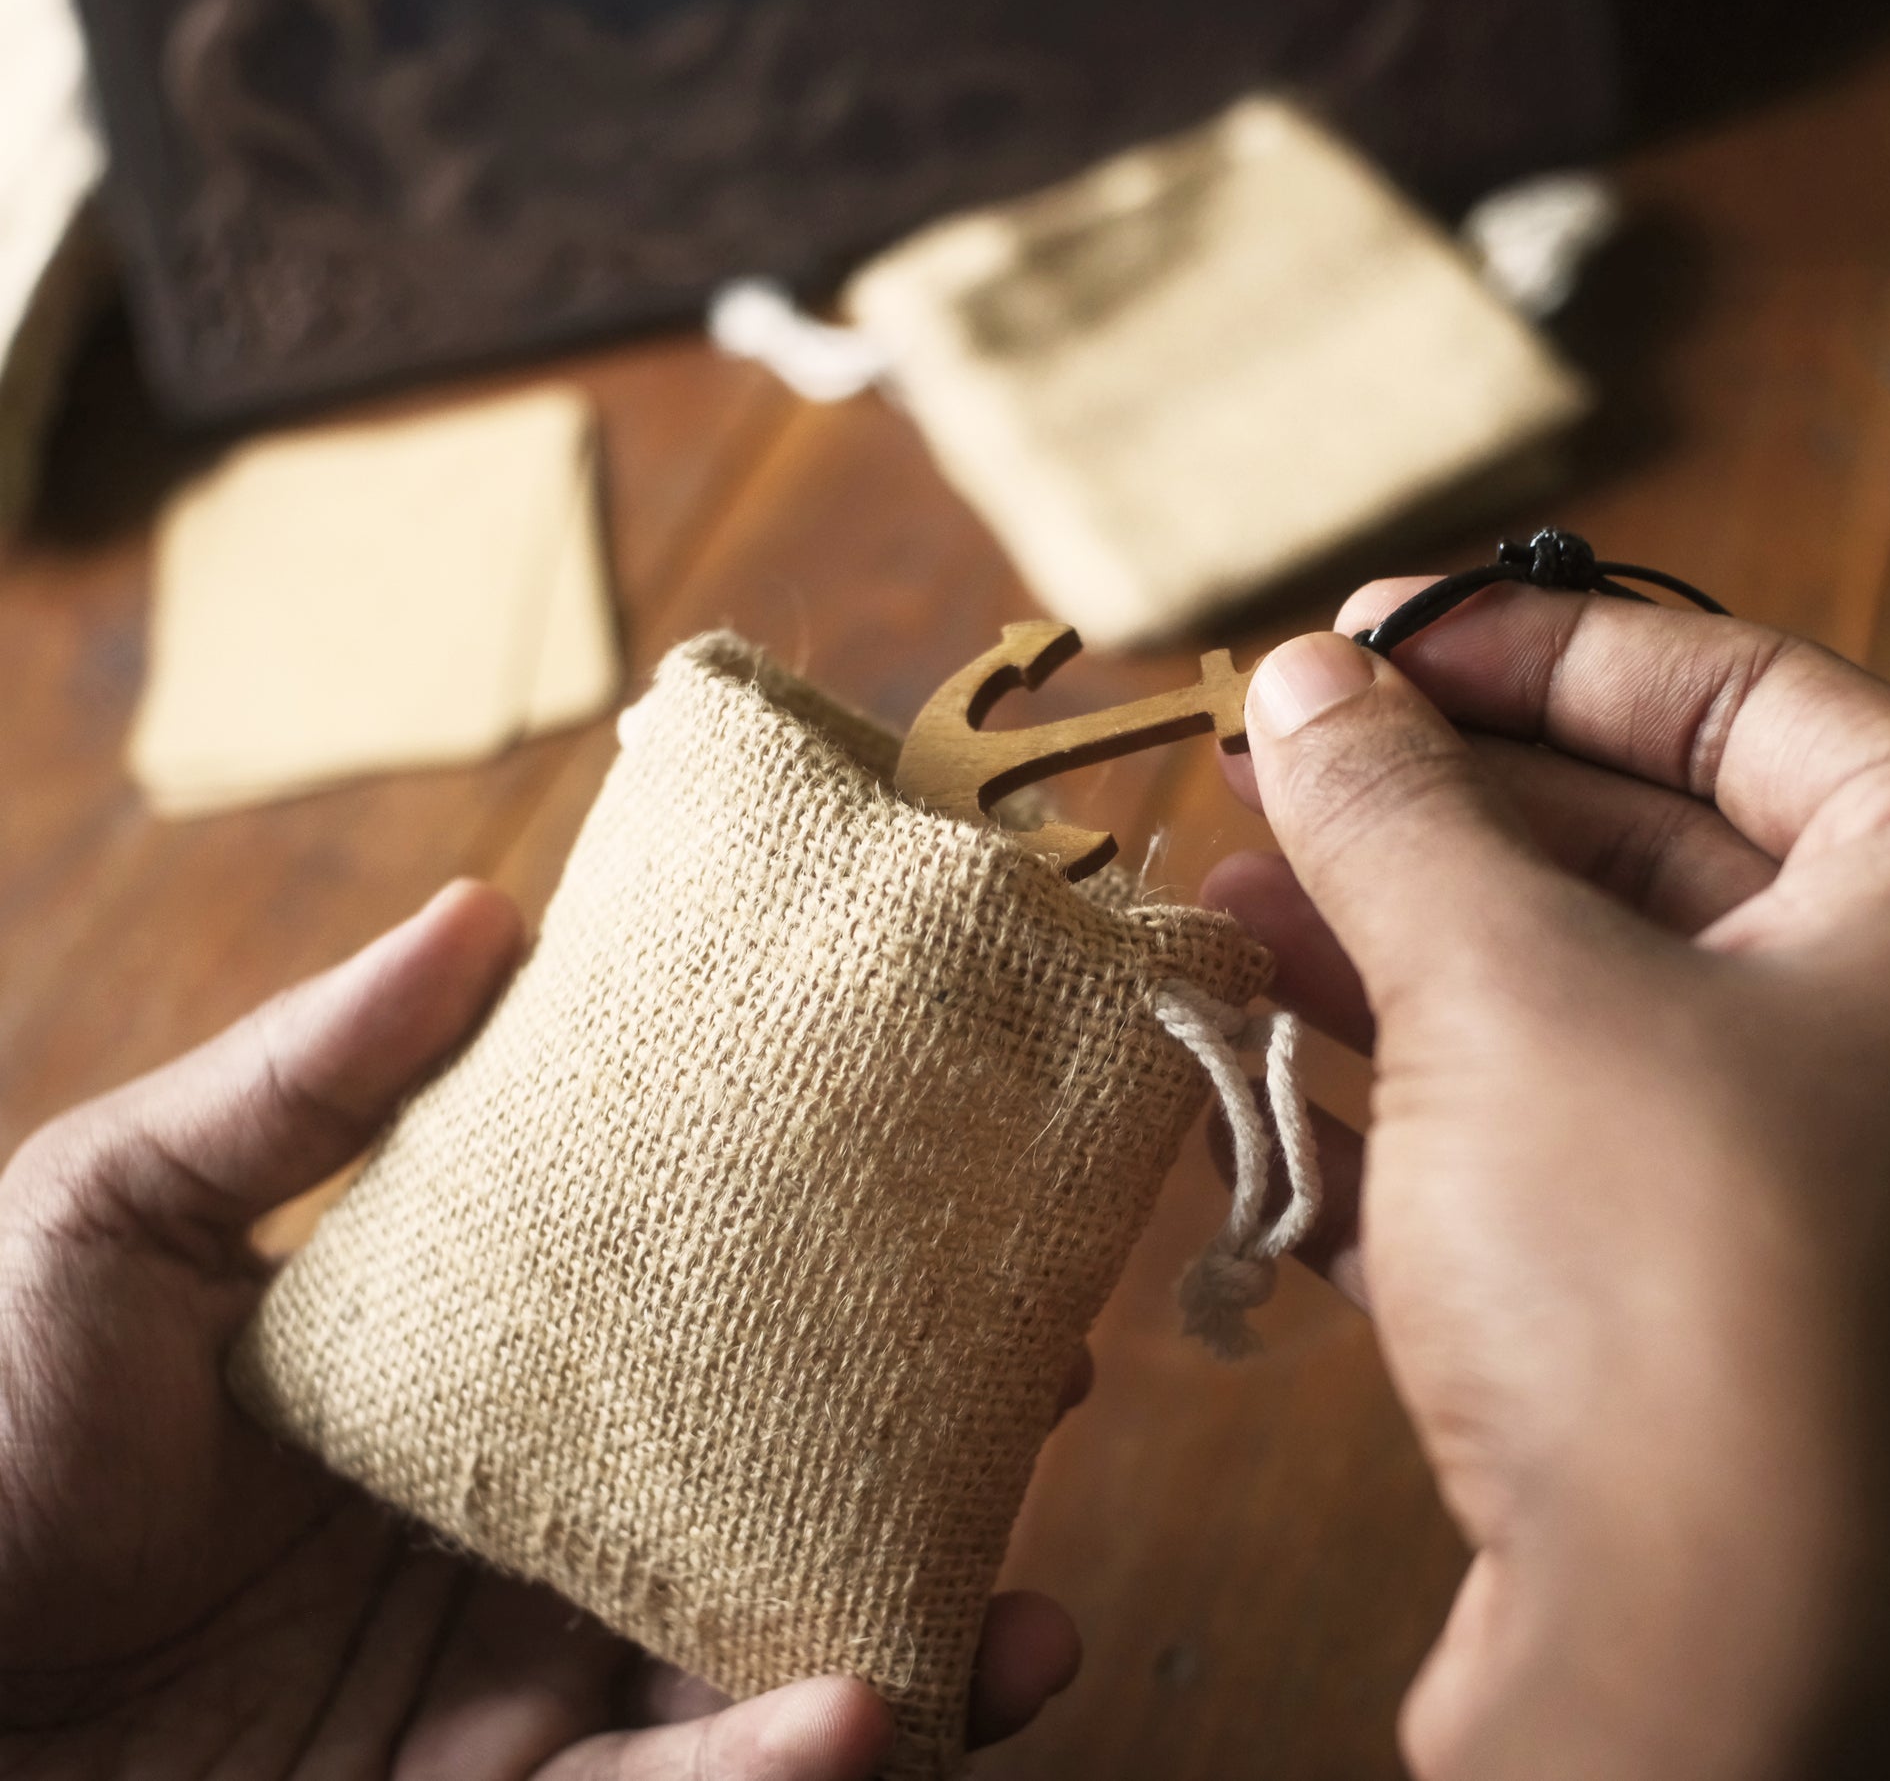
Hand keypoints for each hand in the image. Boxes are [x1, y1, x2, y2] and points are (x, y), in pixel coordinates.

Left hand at [0, 883, 1078, 1778]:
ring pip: (758, 1672)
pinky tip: (867, 1717)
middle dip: (921, 1455)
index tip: (943, 1199)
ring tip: (1034, 1618)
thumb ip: (309, 1083)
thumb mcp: (126, 1215)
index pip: (686, 1319)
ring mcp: (515, 1688)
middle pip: (764, 1493)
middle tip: (1047, 1372)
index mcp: (477, 1382)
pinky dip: (774, 1774)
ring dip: (908, 1645)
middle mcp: (524, 1535)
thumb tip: (488, 909)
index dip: (818, 1270)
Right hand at [1204, 584, 1889, 1780]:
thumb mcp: (1508, 989)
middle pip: (1636, 848)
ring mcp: (1786, 1188)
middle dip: (1430, 804)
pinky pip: (1522, 1150)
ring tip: (1228, 895)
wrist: (1691, 1693)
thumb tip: (1310, 680)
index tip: (1371, 636)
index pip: (1743, 695)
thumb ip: (1400, 812)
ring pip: (1563, 1006)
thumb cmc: (1674, 1298)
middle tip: (1275, 758)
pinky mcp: (1674, 1313)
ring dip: (1381, 946)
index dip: (1534, 649)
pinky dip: (1391, 1097)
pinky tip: (1251, 1054)